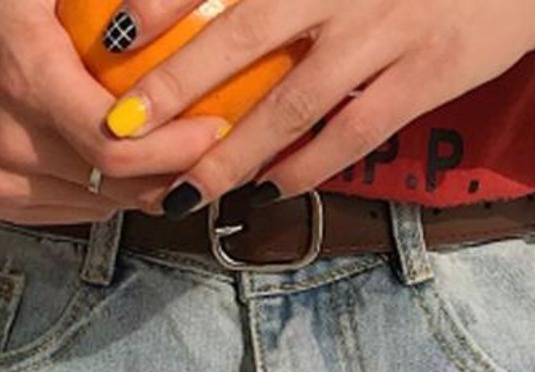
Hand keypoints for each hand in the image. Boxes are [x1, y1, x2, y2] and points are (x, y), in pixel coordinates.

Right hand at [0, 0, 232, 221]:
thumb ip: (111, 0)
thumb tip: (172, 1)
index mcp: (26, 77)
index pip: (114, 144)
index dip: (173, 148)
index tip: (215, 128)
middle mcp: (10, 138)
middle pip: (115, 183)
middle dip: (174, 171)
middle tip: (213, 148)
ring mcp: (1, 178)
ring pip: (102, 203)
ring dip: (147, 186)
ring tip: (178, 156)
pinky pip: (77, 211)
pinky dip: (110, 194)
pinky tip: (127, 168)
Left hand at [95, 0, 534, 215]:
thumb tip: (218, 10)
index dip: (165, 2)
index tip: (112, 37)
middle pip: (244, 36)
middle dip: (177, 86)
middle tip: (123, 129)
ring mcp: (385, 34)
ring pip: (292, 103)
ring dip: (234, 153)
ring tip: (188, 189)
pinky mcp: (422, 79)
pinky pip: (350, 136)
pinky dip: (305, 167)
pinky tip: (269, 190)